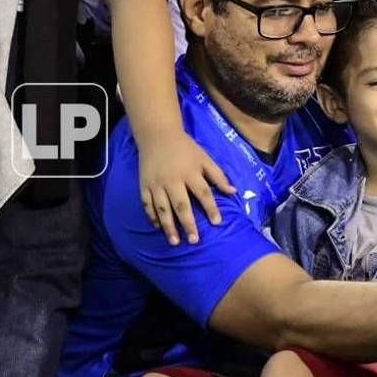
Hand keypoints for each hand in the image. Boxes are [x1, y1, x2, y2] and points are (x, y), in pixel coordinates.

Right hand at [139, 129, 235, 244]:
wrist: (157, 135)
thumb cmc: (185, 148)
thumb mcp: (204, 158)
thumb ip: (218, 175)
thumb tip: (233, 191)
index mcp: (190, 172)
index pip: (203, 192)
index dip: (211, 208)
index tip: (217, 222)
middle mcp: (172, 179)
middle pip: (181, 204)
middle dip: (188, 224)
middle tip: (194, 240)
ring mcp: (156, 183)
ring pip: (162, 208)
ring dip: (168, 226)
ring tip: (175, 242)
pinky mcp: (144, 185)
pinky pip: (147, 204)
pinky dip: (152, 217)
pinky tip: (158, 228)